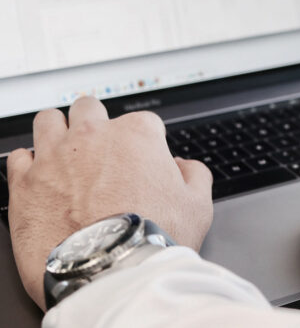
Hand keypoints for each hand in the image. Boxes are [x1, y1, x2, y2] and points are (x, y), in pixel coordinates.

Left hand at [7, 97, 212, 310]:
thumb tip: (183, 166)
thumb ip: (194, 173)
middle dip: (96, 124)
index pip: (142, 121)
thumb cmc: (155, 237)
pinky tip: (41, 178)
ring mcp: (56, 156)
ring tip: (64, 151)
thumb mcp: (197, 204)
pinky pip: (19, 157)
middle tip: (100, 149)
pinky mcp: (26, 183)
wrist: (111, 272)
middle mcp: (94, 135)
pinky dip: (29, 164)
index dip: (144, 142)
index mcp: (137, 133)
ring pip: (49, 119)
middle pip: (90, 108)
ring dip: (58, 130)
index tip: (142, 162)